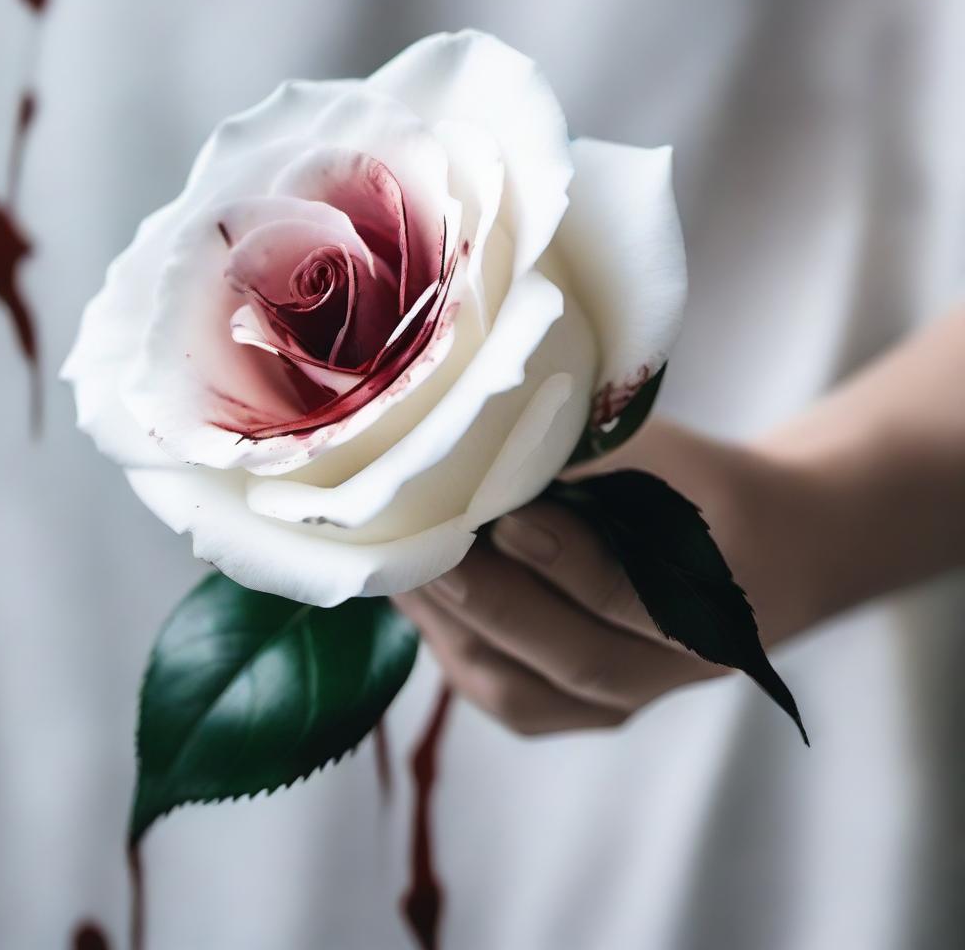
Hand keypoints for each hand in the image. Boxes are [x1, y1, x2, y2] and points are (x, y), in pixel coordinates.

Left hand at [395, 418, 823, 736]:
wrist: (763, 550)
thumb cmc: (703, 487)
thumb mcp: (669, 457)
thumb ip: (596, 462)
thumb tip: (493, 449)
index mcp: (718, 601)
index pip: (634, 596)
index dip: (567, 560)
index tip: (506, 515)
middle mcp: (673, 671)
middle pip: (570, 658)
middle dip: (486, 601)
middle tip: (419, 548)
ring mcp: (628, 701)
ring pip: (526, 692)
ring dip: (453, 631)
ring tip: (396, 572)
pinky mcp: (585, 710)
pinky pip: (510, 699)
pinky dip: (456, 652)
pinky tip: (418, 603)